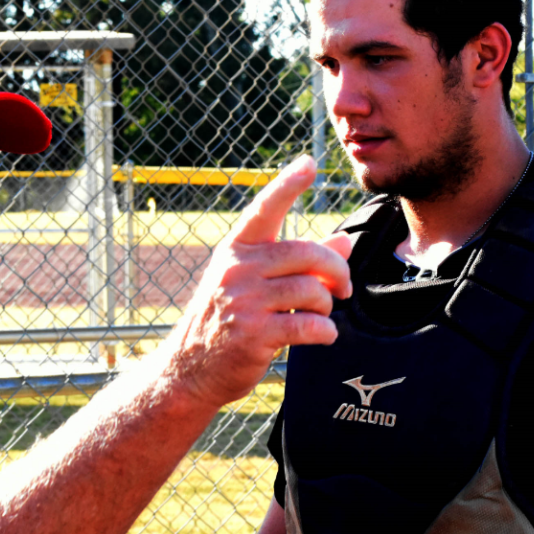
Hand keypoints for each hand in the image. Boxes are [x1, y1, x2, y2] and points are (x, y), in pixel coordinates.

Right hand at [167, 155, 352, 407]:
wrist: (190, 369)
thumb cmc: (227, 320)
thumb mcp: (253, 283)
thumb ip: (298, 262)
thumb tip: (343, 241)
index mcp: (236, 249)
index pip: (265, 209)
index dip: (288, 184)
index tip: (308, 164)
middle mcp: (237, 269)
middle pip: (307, 254)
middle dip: (336, 270)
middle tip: (344, 288)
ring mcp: (244, 301)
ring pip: (312, 291)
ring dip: (328, 305)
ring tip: (321, 315)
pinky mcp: (254, 334)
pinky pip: (309, 326)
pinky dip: (325, 332)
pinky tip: (322, 336)